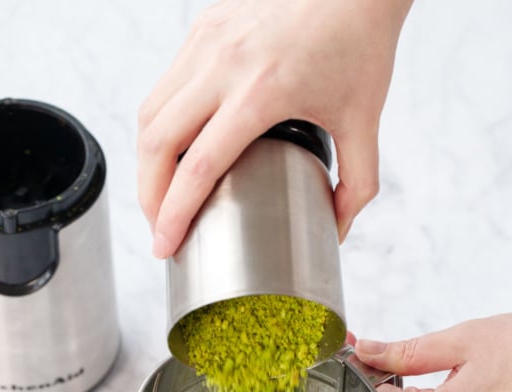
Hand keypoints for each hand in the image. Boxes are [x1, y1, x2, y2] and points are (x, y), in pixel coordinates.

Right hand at [137, 0, 412, 257]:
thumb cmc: (361, 41)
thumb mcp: (364, 122)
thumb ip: (357, 185)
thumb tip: (338, 229)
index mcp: (260, 93)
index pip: (196, 168)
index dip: (174, 215)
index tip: (165, 245)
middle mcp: (222, 64)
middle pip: (156, 144)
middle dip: (149, 196)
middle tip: (160, 228)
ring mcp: (206, 41)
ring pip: (150, 112)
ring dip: (147, 161)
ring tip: (161, 195)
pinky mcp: (203, 26)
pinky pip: (164, 85)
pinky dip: (160, 125)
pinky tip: (174, 150)